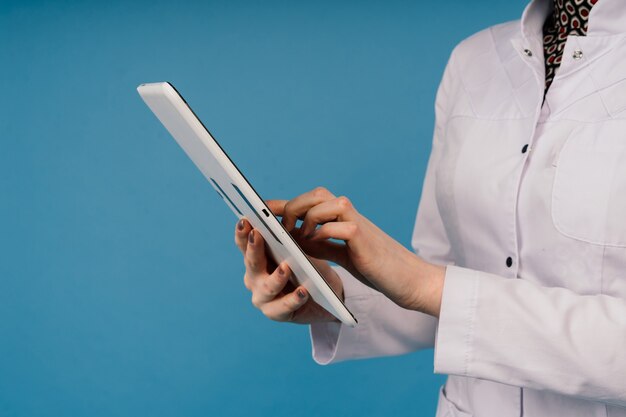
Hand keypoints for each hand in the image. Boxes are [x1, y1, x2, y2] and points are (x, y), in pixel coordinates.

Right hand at [234, 217, 344, 323]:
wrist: (326, 295)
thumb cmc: (309, 268)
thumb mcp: (299, 249)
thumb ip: (287, 237)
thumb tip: (282, 215)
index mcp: (256, 259)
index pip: (245, 244)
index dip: (243, 233)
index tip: (245, 220)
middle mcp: (254, 278)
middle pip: (251, 263)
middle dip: (253, 249)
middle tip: (257, 234)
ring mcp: (263, 297)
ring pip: (266, 288)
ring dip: (276, 277)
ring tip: (286, 267)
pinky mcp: (277, 314)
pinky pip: (284, 307)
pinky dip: (293, 299)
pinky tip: (303, 291)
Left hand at [267, 187, 444, 315]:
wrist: (406, 279)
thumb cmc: (375, 266)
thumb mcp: (341, 253)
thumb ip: (321, 243)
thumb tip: (293, 238)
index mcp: (342, 216)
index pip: (310, 200)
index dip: (285, 203)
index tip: (262, 209)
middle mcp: (349, 213)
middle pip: (315, 194)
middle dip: (292, 207)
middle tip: (280, 228)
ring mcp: (356, 221)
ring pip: (324, 203)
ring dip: (305, 219)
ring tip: (298, 238)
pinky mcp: (362, 235)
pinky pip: (335, 225)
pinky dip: (320, 233)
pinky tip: (314, 245)